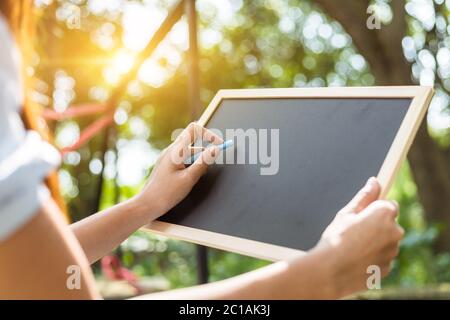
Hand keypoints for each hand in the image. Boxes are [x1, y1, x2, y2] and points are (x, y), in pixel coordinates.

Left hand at [135, 122, 222, 219]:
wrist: (146, 205)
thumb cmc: (166, 194)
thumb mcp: (189, 178)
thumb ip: (203, 162)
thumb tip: (216, 149)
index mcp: (176, 150)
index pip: (195, 129)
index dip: (209, 134)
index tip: (219, 145)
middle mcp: (171, 150)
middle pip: (192, 138)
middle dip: (206, 145)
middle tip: (216, 156)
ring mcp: (168, 157)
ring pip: (189, 149)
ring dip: (200, 156)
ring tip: (201, 172)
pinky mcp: (167, 164)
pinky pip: (183, 157)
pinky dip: (192, 162)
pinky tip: (192, 176)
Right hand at [315, 177, 403, 296]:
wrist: (330, 271)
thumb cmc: (336, 238)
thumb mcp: (347, 212)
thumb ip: (364, 196)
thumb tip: (374, 181)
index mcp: (385, 213)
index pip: (389, 205)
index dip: (374, 209)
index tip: (362, 215)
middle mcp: (395, 231)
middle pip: (389, 224)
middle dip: (376, 226)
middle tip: (353, 231)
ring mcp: (392, 252)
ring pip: (385, 243)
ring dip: (374, 243)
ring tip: (352, 247)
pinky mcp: (388, 268)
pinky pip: (381, 259)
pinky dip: (372, 258)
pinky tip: (355, 259)